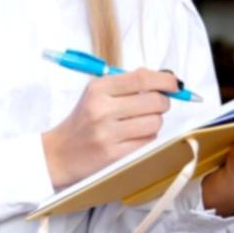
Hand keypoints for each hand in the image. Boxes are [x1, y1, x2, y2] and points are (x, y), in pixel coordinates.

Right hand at [42, 69, 178, 189]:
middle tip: (155, 105)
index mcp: (98, 89)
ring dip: (154, 122)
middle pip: (155, 100)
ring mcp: (108, 133)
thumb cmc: (83, 121)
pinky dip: (146, 138)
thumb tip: (166, 80)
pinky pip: (148, 141)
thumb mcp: (96, 94)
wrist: (59, 153)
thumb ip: (128, 85)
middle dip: (163, 102)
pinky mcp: (114, 154)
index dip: (165, 80)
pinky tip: (132, 137)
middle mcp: (102, 109)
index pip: (142, 78)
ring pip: (155, 122)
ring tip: (139, 123)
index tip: (174, 84)